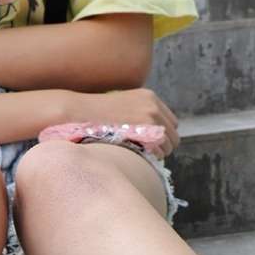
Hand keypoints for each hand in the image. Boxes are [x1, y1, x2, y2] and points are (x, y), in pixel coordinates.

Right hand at [58, 87, 179, 154]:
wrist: (81, 113)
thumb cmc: (96, 115)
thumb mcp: (122, 105)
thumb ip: (138, 113)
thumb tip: (149, 134)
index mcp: (149, 97)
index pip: (171, 121)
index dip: (164, 135)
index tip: (154, 144)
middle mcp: (153, 105)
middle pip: (173, 133)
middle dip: (165, 145)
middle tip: (151, 154)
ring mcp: (150, 118)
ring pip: (169, 144)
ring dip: (160, 153)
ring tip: (144, 156)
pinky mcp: (145, 131)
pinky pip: (160, 150)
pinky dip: (154, 156)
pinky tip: (142, 156)